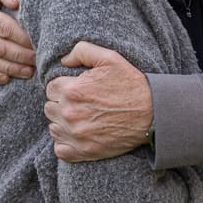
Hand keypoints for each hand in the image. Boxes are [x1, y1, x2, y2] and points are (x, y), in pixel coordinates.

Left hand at [44, 42, 152, 161]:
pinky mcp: (83, 152)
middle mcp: (70, 114)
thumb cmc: (131, 84)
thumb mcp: (110, 58)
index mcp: (73, 90)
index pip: (50, 88)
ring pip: (53, 127)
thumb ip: (82, 51)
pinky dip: (65, 143)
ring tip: (80, 117)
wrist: (152, 114)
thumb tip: (63, 59)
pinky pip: (60, 149)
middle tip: (79, 102)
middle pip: (49, 107)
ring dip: (62, 122)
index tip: (76, 88)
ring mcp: (76, 135)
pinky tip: (78, 133)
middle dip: (61, 103)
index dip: (63, 86)